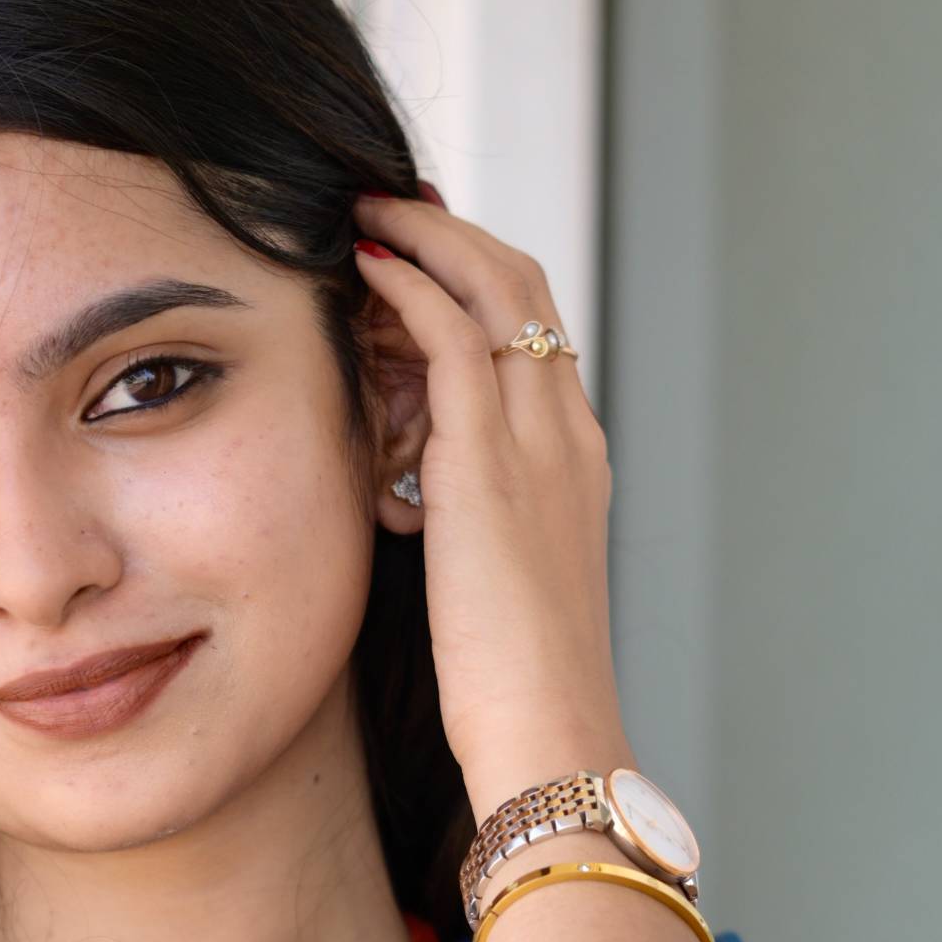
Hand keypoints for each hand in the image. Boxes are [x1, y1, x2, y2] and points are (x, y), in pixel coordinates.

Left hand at [352, 192, 624, 807]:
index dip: (480, 281)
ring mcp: (537, 440)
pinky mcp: (488, 462)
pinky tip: (365, 268)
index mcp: (576, 463)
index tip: (423, 256)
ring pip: (495, 288)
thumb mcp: (497, 586)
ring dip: (429, 237)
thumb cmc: (517, 692)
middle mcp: (567, 435)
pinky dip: (412, 285)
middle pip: (525, 287)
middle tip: (389, 205)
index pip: (536, 335)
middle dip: (457, 234)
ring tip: (366, 213)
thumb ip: (472, 526)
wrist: (551, 736)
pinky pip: (451, 335)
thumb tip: (420, 506)